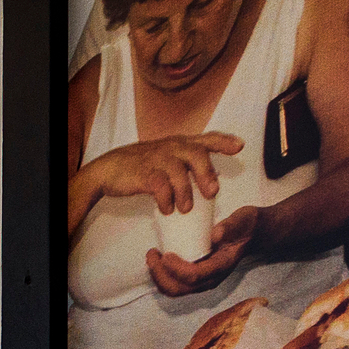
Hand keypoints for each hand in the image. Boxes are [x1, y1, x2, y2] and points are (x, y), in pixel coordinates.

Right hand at [78, 131, 244, 214]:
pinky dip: (165, 199)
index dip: (223, 142)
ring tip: (186, 208)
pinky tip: (166, 209)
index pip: (205, 139)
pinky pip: (159, 186)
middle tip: (212, 193)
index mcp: (179, 144)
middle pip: (196, 154)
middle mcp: (170, 148)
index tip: (239, 146)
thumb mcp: (166, 157)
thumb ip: (186, 162)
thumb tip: (209, 178)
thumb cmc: (141, 165)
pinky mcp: (143, 173)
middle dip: (206, 173)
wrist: (108, 169)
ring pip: (178, 171)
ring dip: (185, 192)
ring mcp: (156, 159)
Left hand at [148, 205, 261, 295]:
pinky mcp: (195, 278)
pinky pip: (174, 284)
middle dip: (160, 274)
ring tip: (152, 257)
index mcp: (221, 266)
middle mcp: (210, 279)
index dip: (176, 268)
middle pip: (178, 288)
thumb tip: (214, 235)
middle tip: (152, 254)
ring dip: (158, 277)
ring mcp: (202, 281)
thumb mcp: (241, 221)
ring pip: (173, 289)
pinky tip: (157, 261)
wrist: (250, 234)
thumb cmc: (244, 226)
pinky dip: (161, 276)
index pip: (194, 276)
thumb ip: (229, 227)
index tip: (165, 253)